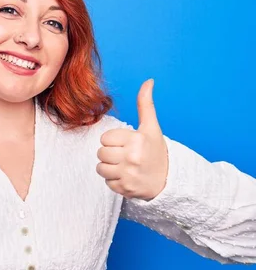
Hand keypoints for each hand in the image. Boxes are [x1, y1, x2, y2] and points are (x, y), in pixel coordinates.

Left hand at [96, 79, 168, 199]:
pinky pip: (106, 182)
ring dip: (109, 167)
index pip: (105, 138)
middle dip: (110, 154)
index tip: (126, 144)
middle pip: (100, 153)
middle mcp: (132, 157)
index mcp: (136, 140)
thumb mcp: (151, 127)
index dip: (114, 141)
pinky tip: (127, 177)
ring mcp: (128, 174)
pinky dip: (114, 180)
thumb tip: (148, 81)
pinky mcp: (124, 189)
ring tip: (124, 166)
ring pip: (100, 167)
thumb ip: (146, 104)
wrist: (169, 180)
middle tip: (125, 156)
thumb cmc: (157, 151)